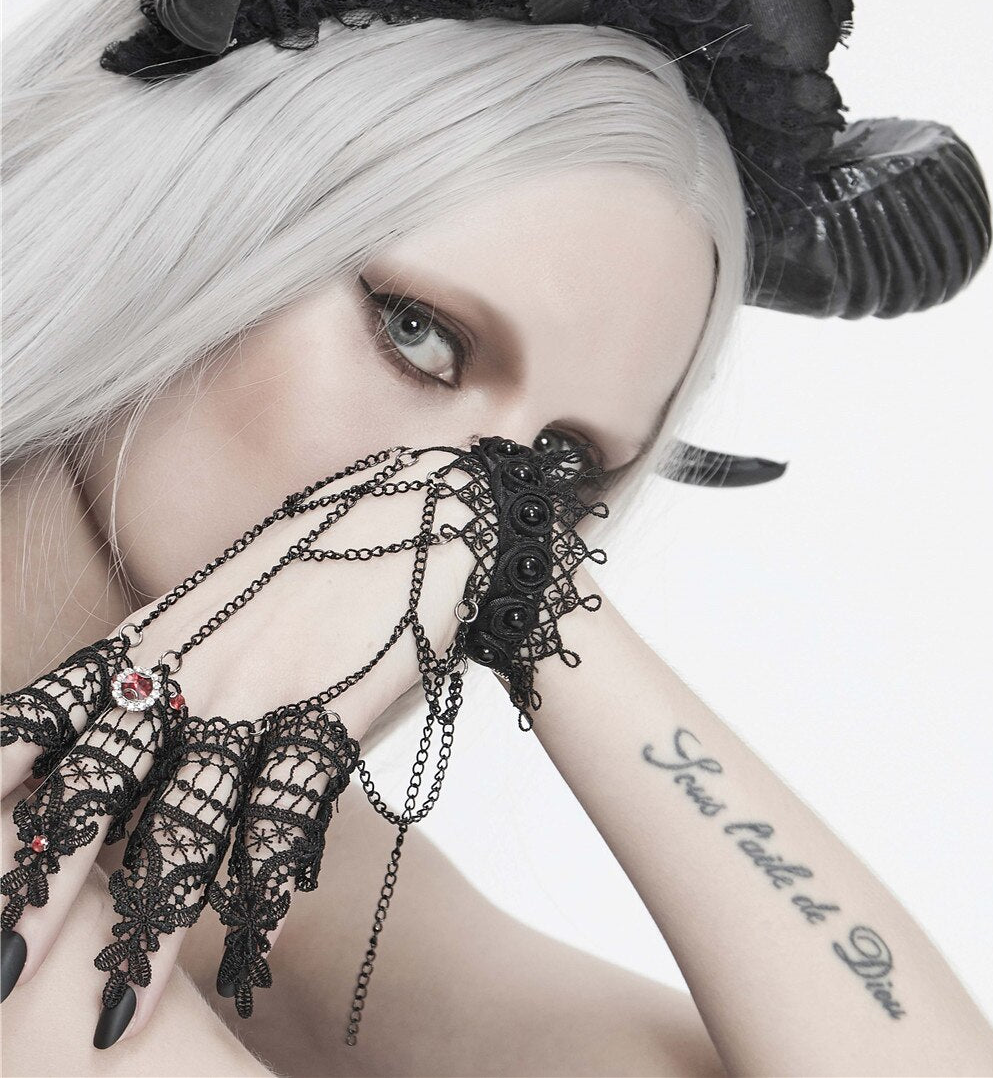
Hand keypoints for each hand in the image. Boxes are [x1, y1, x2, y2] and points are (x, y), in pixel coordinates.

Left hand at [1, 445, 480, 1042]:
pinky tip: (253, 945)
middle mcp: (188, 670)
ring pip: (189, 821)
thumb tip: (102, 773)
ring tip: (116, 1010)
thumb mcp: (204, 612)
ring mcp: (258, 692)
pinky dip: (268, 888)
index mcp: (147, 643)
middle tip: (0, 967)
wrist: (418, 516)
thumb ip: (150, 684)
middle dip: (44, 882)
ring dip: (151, 927)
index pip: (46, 715)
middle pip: (99, 785)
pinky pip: (289, 814)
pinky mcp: (330, 712)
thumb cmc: (304, 570)